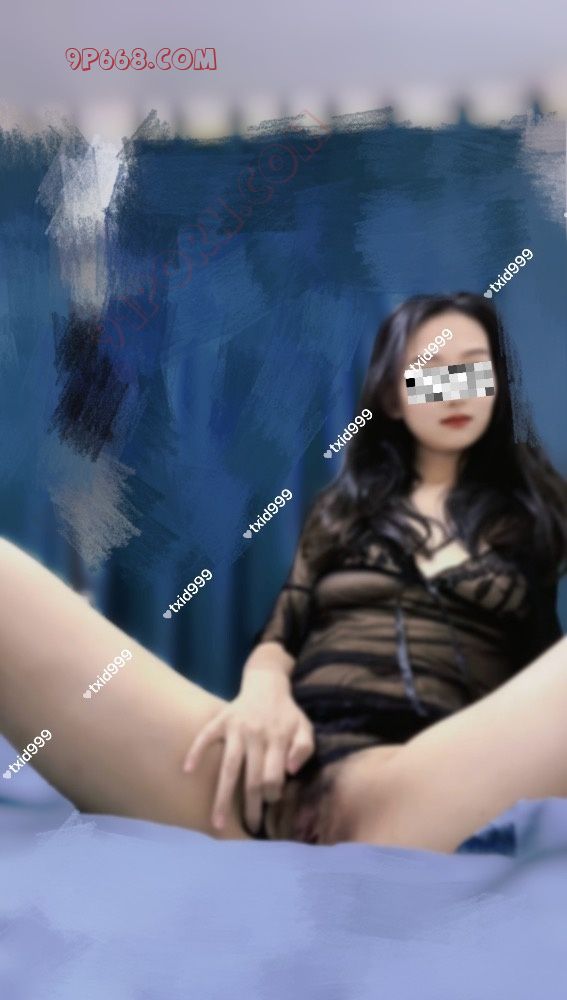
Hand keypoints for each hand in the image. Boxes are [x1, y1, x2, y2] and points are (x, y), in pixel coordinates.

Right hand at [183, 670, 314, 832]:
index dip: (272, 794)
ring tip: (217, 822)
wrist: (267, 684)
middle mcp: (256, 734)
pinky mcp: (221, 719)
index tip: (270, 801)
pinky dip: (196, 751)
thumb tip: (291, 771)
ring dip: (223, 797)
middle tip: (248, 828)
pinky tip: (187, 770)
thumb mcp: (305, 728)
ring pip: (228, 767)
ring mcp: (236, 727)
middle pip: (251, 778)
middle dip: (250, 807)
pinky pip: (206, 736)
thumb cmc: (287, 714)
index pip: (273, 776)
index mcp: (278, 738)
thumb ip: (304, 749)